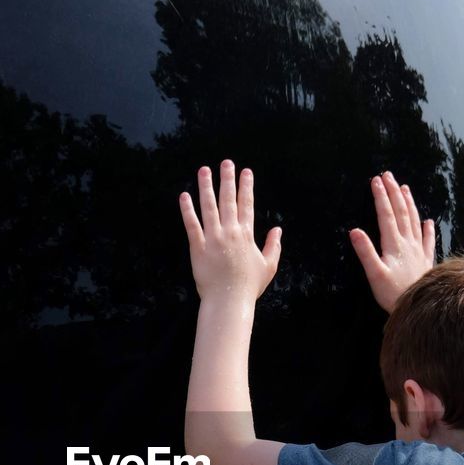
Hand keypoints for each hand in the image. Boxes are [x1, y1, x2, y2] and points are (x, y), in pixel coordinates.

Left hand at [179, 159, 280, 303]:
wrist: (229, 302)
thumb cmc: (249, 287)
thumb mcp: (268, 266)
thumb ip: (274, 246)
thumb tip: (278, 229)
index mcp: (247, 235)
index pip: (246, 205)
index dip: (246, 187)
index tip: (246, 172)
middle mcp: (230, 232)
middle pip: (228, 200)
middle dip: (227, 179)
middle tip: (226, 162)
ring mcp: (213, 239)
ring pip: (208, 207)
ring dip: (206, 187)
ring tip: (204, 170)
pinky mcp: (198, 247)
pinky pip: (191, 224)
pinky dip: (187, 210)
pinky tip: (184, 196)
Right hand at [349, 171, 435, 313]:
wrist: (419, 306)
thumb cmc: (393, 294)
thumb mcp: (374, 275)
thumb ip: (365, 252)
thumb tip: (354, 231)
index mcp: (393, 245)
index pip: (386, 215)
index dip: (380, 196)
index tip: (376, 180)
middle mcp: (408, 243)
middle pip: (400, 212)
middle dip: (393, 192)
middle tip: (388, 175)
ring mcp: (418, 250)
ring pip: (414, 220)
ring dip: (408, 203)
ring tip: (405, 187)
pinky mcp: (426, 260)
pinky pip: (427, 240)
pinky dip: (427, 228)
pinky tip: (427, 221)